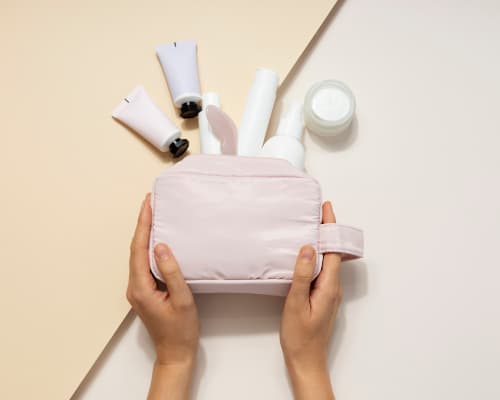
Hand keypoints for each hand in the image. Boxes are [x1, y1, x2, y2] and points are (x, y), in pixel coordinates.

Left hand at [127, 193, 198, 399]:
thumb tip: (160, 245)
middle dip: (142, 224)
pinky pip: (144, 264)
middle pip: (135, 249)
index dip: (143, 224)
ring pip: (138, 255)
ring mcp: (138, 289)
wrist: (175, 353)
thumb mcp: (182, 300)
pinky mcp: (144, 291)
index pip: (138, 248)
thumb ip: (171, 272)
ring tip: (153, 215)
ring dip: (145, 234)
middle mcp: (134, 286)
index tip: (147, 204)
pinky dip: (149, 247)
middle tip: (150, 203)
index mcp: (140, 287)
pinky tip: (157, 239)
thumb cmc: (180, 330)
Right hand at [280, 201, 342, 399]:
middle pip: (334, 253)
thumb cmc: (300, 336)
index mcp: (329, 286)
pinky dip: (318, 257)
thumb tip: (309, 249)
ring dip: (323, 243)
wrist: (306, 360)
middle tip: (320, 212)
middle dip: (328, 231)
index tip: (327, 209)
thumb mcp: (296, 304)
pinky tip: (308, 254)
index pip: (333, 250)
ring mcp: (329, 293)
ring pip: (328, 261)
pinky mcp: (323, 298)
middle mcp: (333, 287)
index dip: (331, 228)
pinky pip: (323, 271)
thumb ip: (303, 275)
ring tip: (313, 227)